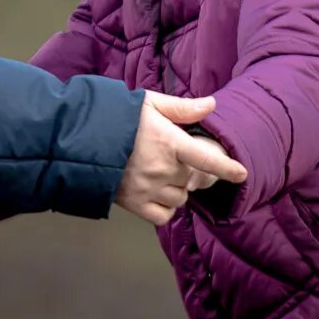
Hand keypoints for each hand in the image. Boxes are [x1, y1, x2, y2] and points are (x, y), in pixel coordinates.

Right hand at [114, 92, 247, 225]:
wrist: (77, 139)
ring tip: (158, 173)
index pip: (206, 159)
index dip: (226, 168)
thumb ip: (181, 108)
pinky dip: (164, 207)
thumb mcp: (148, 103)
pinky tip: (155, 193)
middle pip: (191, 178)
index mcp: (168, 142)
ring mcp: (148, 189)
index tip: (242, 174)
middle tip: (170, 157)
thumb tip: (211, 104)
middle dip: (186, 169)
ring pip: (180, 198)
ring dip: (176, 188)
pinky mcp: (134, 204)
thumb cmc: (114, 116)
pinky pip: (163, 215)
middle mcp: (162, 169)